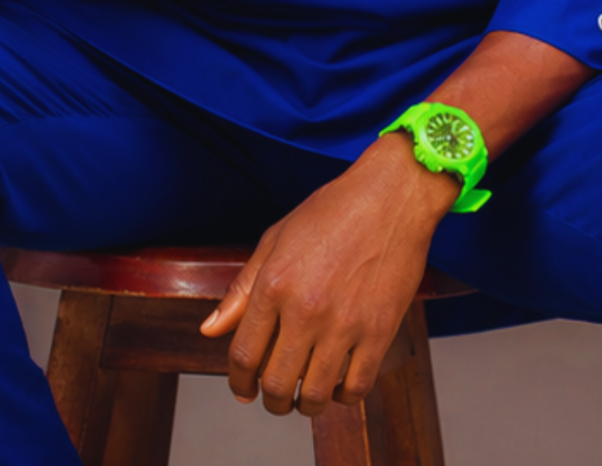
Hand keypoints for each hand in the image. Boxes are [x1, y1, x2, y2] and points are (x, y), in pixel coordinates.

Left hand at [199, 135, 457, 416]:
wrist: (391, 197)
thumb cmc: (331, 212)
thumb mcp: (276, 238)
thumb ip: (241, 288)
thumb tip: (210, 331)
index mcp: (274, 284)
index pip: (244, 355)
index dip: (238, 382)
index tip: (243, 389)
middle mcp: (305, 309)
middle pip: (275, 383)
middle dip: (269, 400)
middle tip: (274, 397)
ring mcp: (344, 324)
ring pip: (314, 395)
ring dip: (303, 405)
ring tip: (304, 396)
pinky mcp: (379, 332)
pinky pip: (355, 388)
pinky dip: (342, 397)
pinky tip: (337, 384)